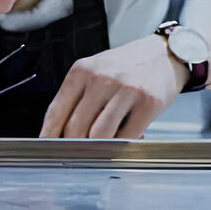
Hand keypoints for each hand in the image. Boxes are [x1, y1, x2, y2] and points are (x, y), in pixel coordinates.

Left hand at [38, 36, 187, 138]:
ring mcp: (125, 90)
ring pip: (99, 134)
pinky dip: (121, 144)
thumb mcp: (95, 72)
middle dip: (74, 146)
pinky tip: (123, 139)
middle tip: (77, 154)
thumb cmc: (125, 67)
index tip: (46, 150)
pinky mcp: (147, 102)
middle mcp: (101, 78)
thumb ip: (78, 97)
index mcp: (81, 71)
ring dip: (98, 148)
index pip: (56, 111)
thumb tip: (59, 132)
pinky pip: (127, 135)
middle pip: (76, 127)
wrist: (164, 54)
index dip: (49, 135)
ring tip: (101, 148)